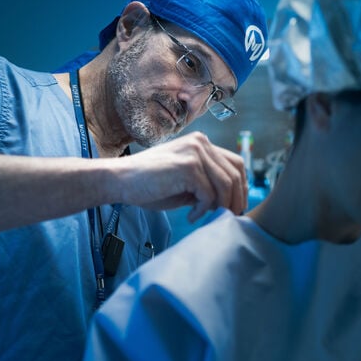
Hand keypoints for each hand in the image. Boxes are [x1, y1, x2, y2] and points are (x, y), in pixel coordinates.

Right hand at [113, 132, 247, 221]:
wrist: (119, 180)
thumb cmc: (149, 184)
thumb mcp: (185, 182)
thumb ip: (207, 184)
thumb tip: (231, 202)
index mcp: (201, 143)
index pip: (236, 164)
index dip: (241, 188)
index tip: (236, 207)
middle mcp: (201, 143)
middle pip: (235, 174)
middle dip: (235, 200)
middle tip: (228, 217)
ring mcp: (195, 152)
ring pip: (226, 185)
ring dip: (220, 206)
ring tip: (204, 216)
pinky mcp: (188, 167)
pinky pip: (209, 194)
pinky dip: (203, 210)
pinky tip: (191, 215)